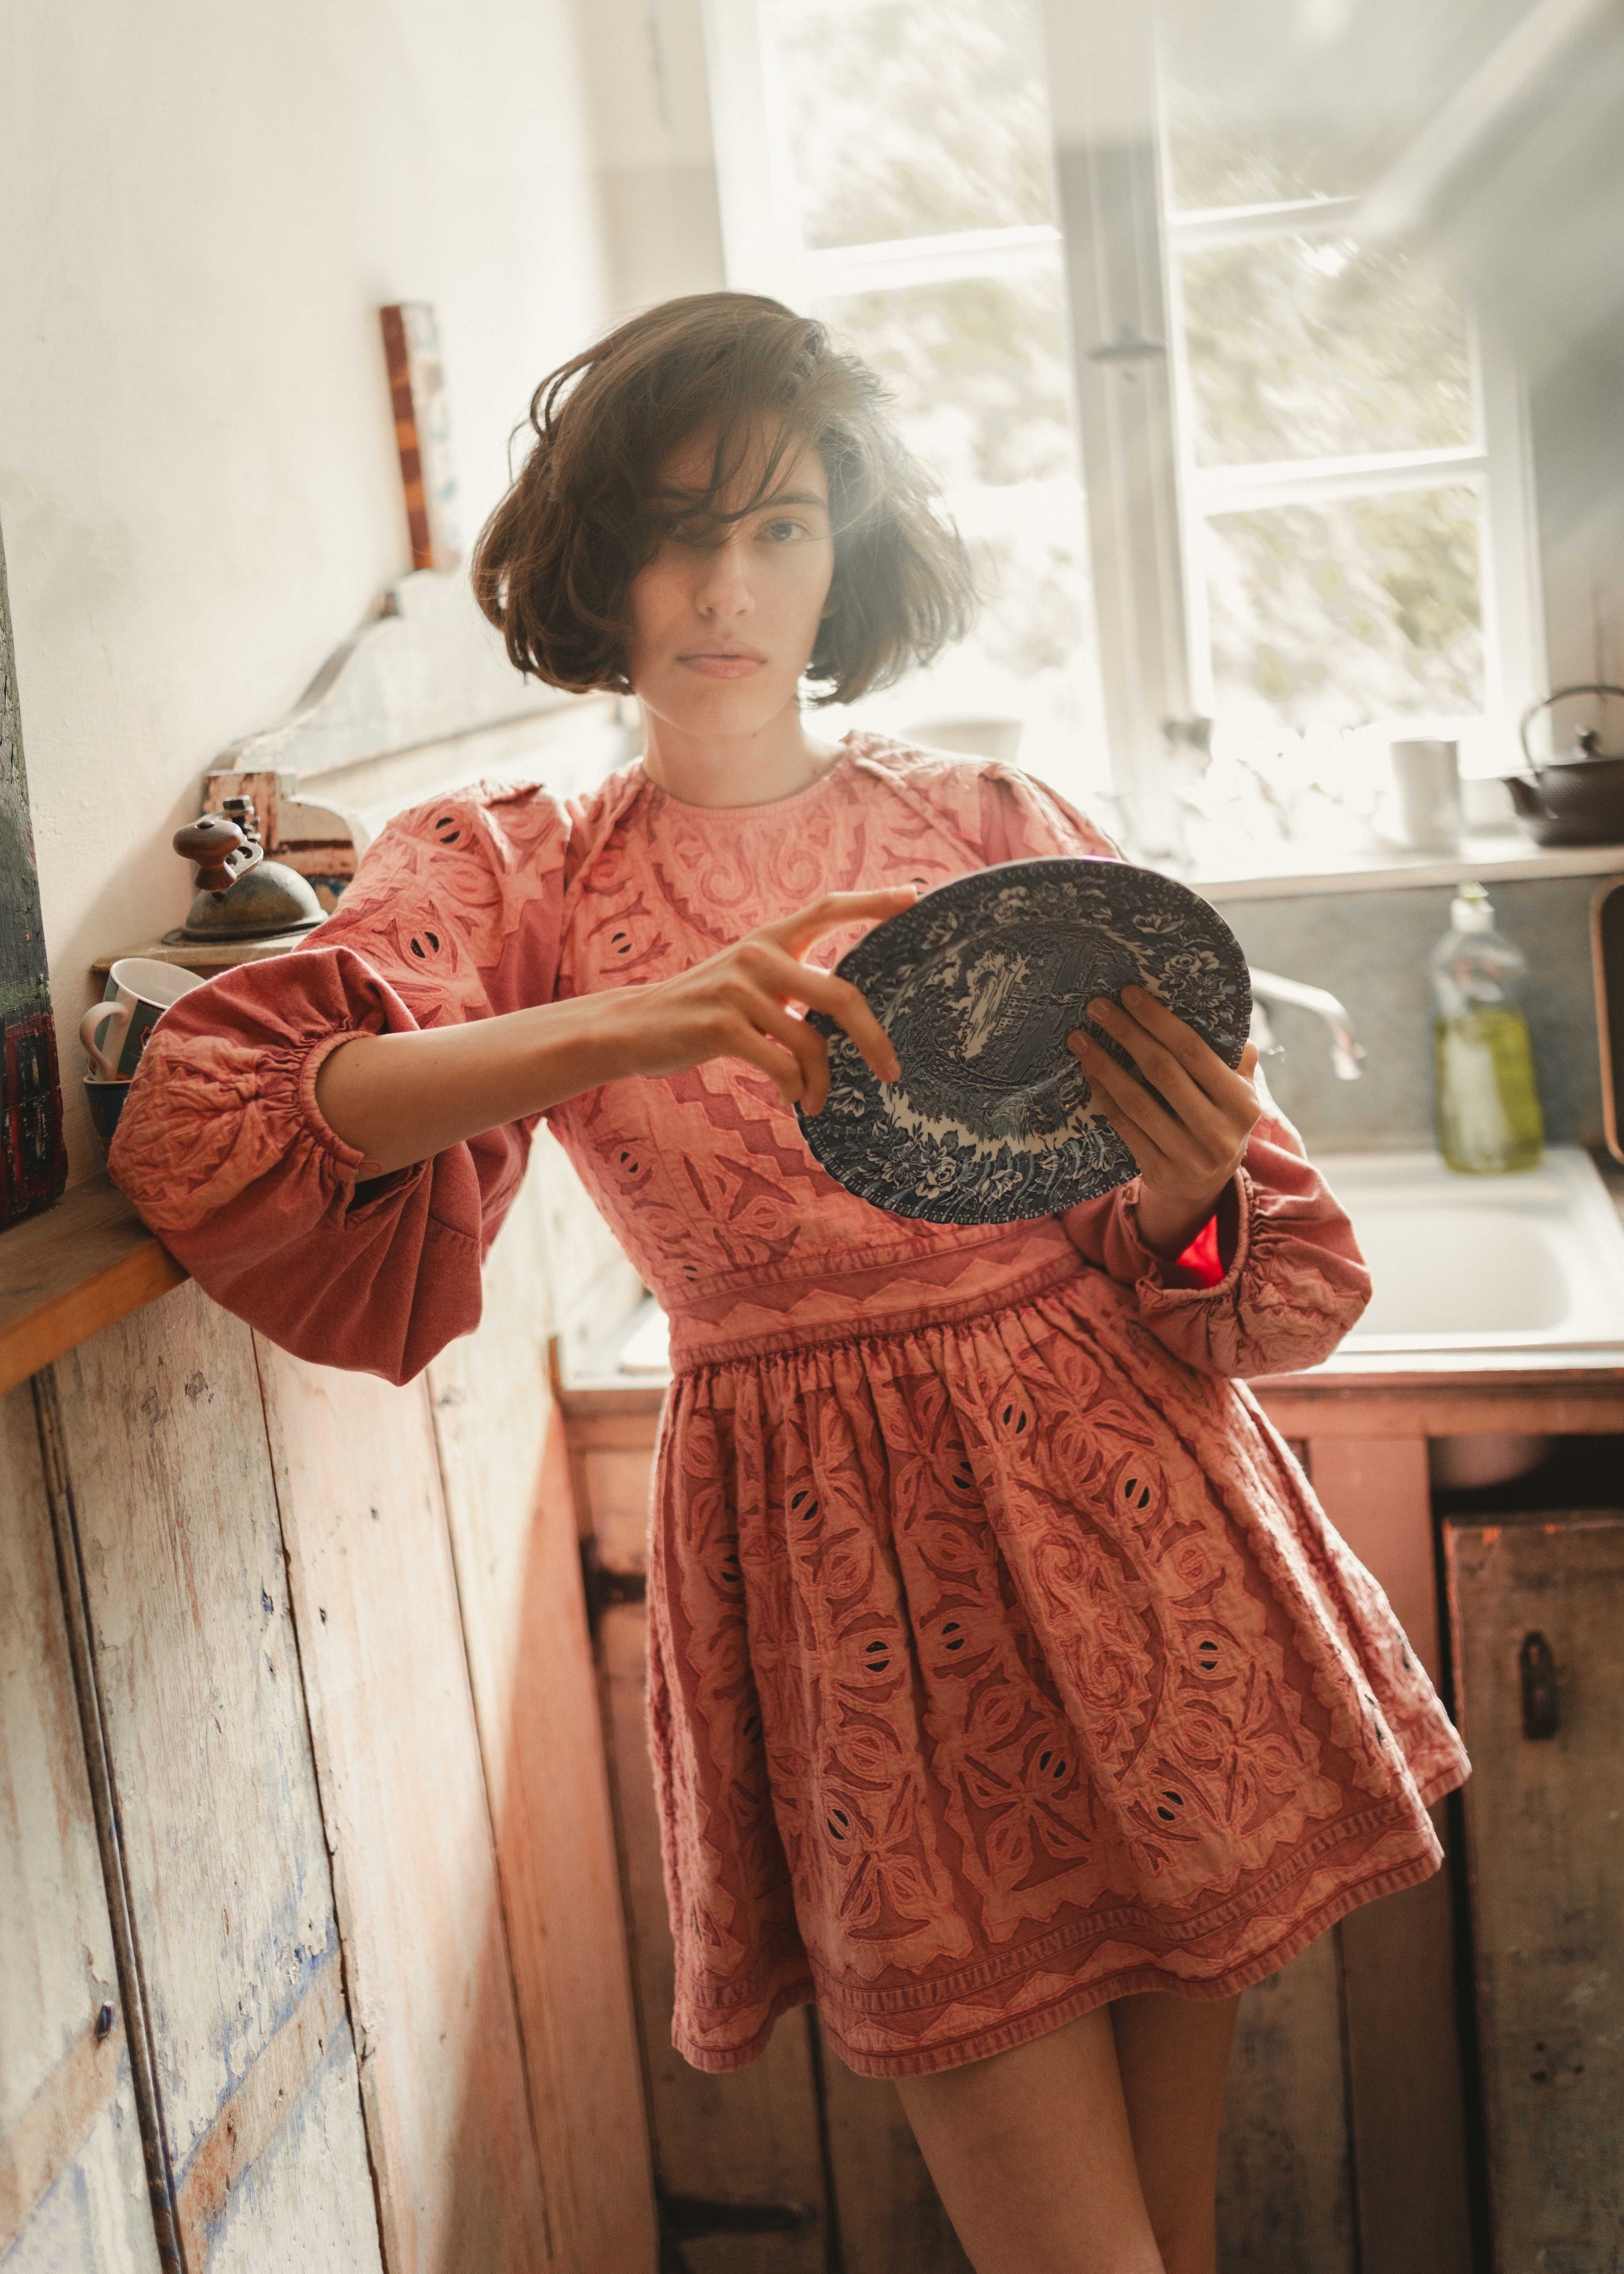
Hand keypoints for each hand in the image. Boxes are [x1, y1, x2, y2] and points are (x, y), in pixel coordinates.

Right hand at [608, 887, 914, 1110]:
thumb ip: (793, 982)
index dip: (872, 902)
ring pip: (811, 1043)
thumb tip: (849, 1016)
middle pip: (841, 996)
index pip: (829, 908)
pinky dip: (795, 1089)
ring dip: (822, 1082)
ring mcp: (739, 989)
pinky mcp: (721, 1025)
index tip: (914, 896)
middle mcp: (758, 956)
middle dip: (874, 1039)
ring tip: (817, 1101)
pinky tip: (793, 1099)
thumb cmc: (705, 1009)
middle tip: (892, 1072)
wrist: (635, 1026)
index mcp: (770, 938)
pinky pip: (781, 1065)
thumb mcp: (749, 981)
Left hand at [1067, 985, 1261, 1258]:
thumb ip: (1236, 1061)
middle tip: (1097, 1006)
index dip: (1159, 1020)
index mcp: (1242, 1104)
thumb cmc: (1218, 1122)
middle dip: (1126, 1033)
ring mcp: (1188, 1156)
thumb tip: (1227, 1019)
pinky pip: (1124, 1126)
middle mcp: (1219, 1132)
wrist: (1206, 1188)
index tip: (1129, 993)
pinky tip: (1088, 1071)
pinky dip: (1104, 1095)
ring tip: (1079, 1037)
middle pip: (1162, 1071)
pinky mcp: (1159, 1172)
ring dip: (1103, 1064)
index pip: (1194, 1051)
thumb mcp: (1238, 1095)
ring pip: (1137, 1100)